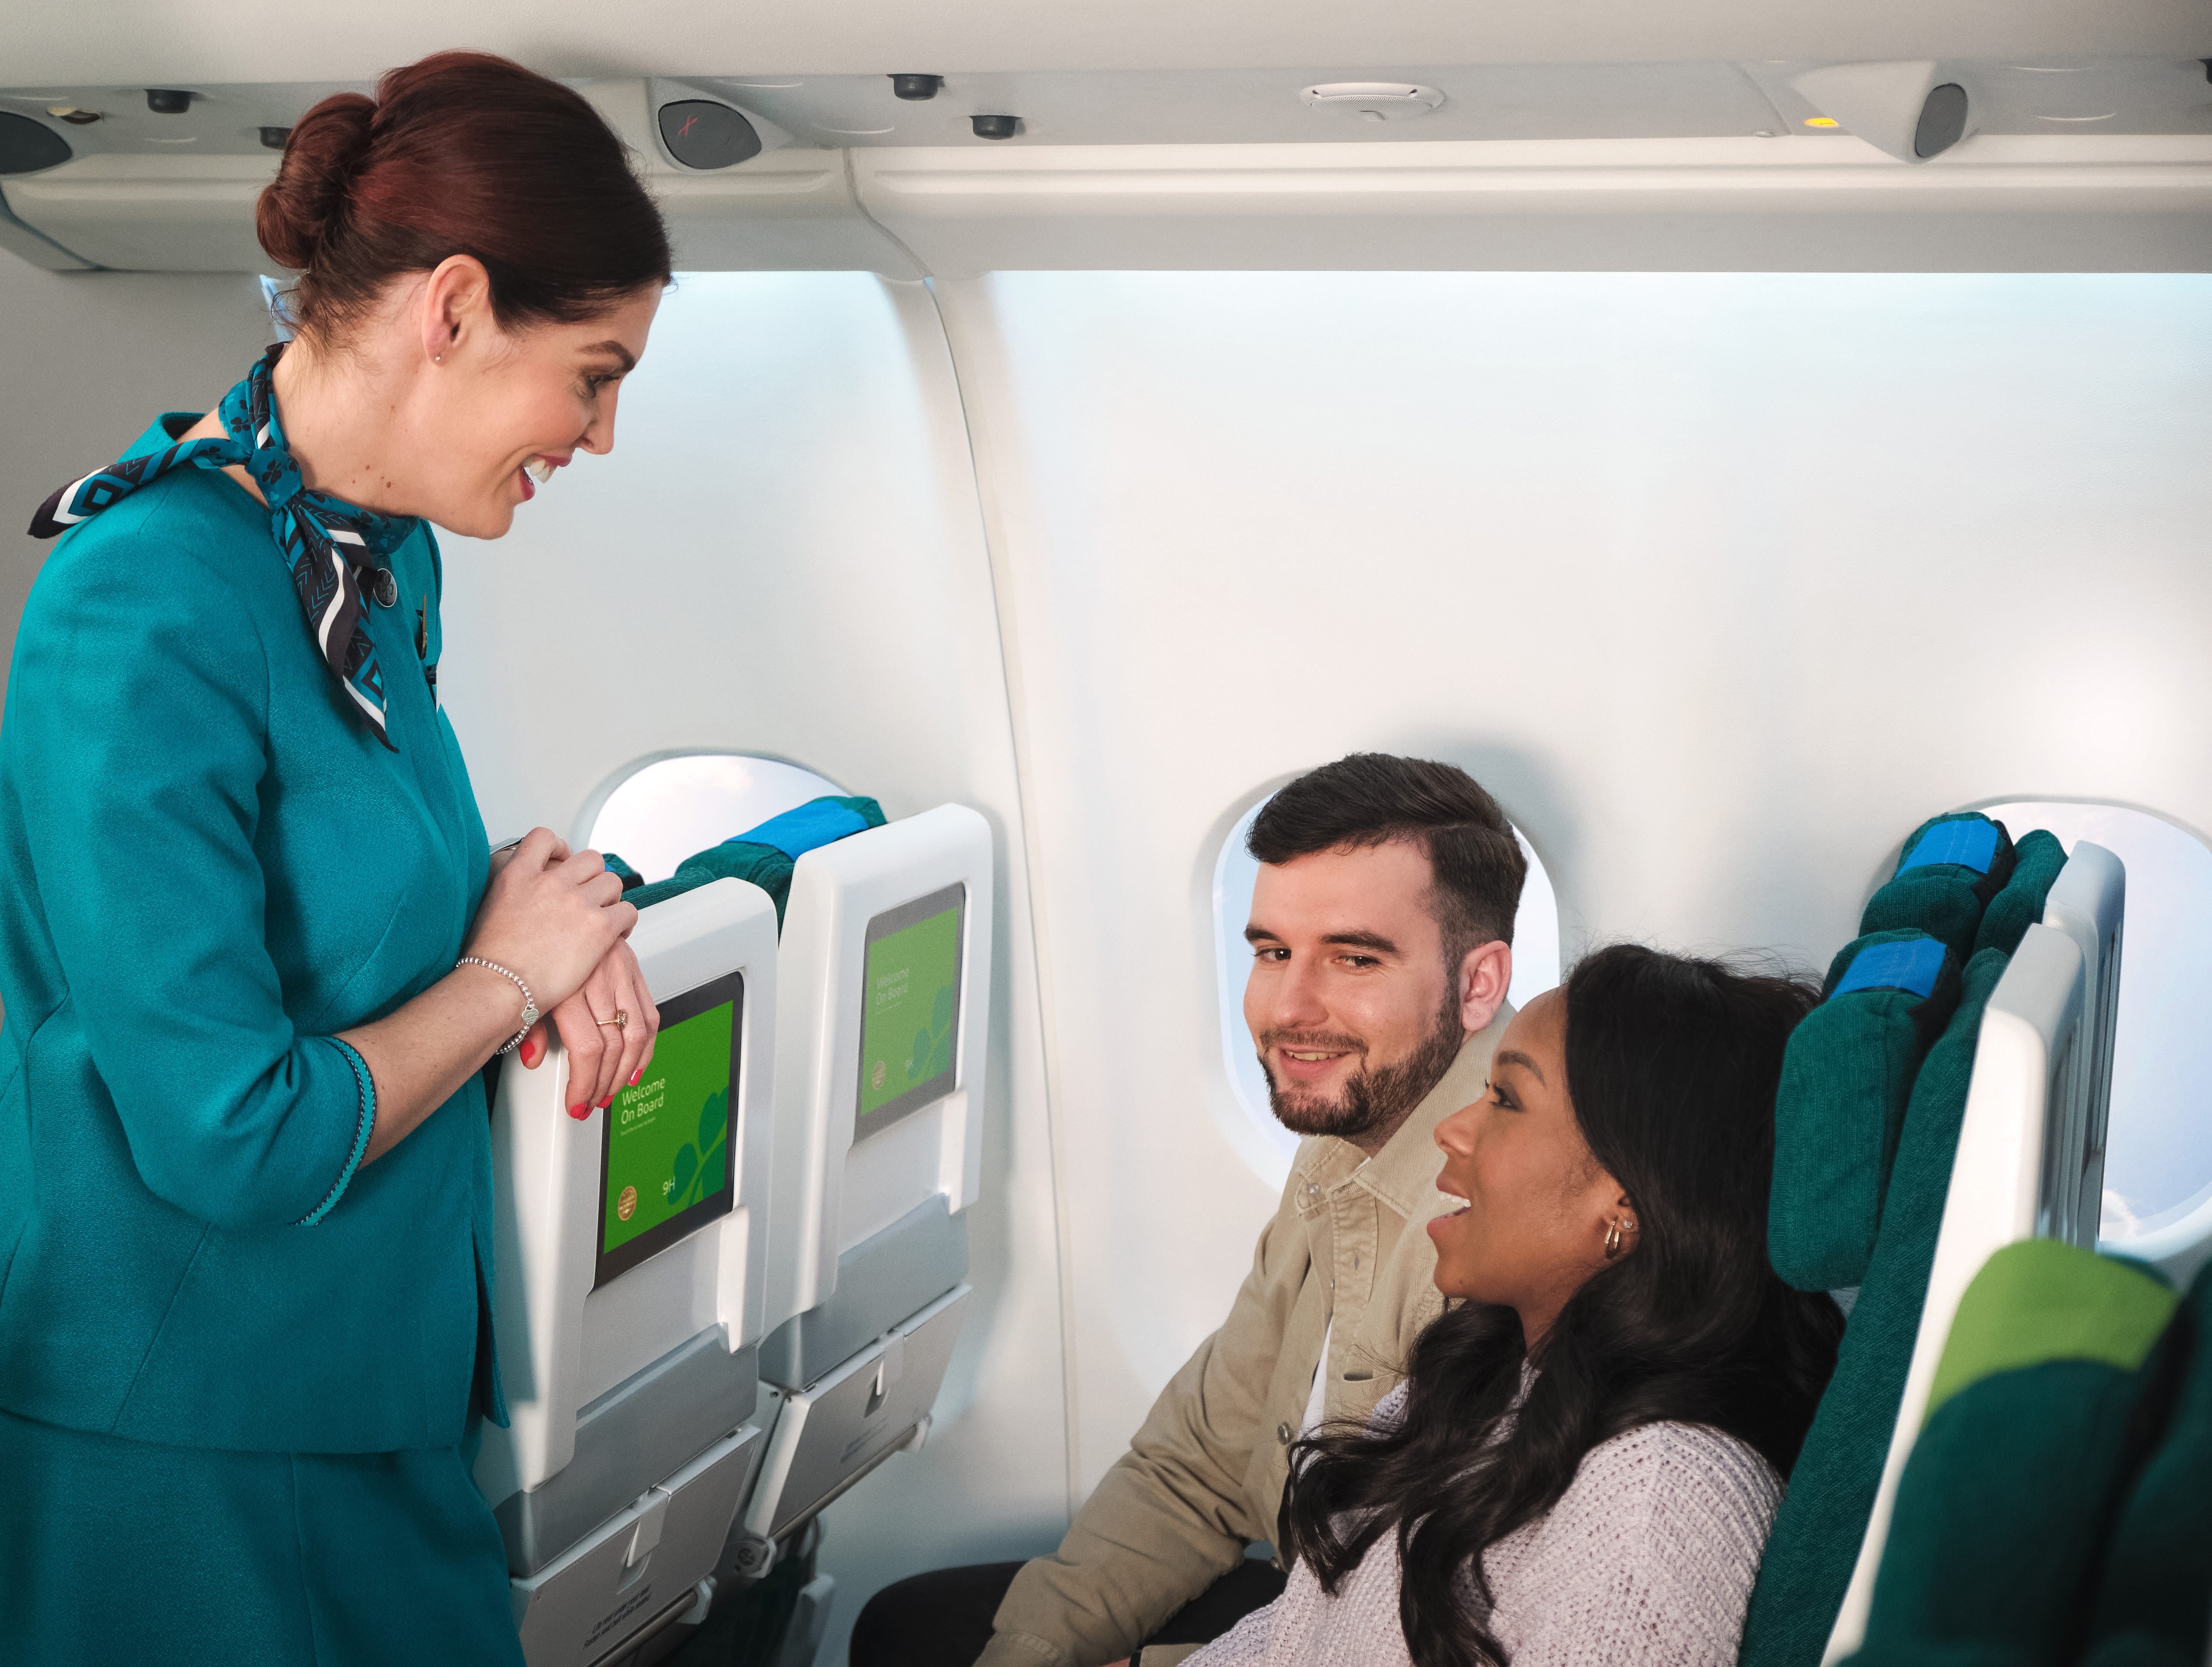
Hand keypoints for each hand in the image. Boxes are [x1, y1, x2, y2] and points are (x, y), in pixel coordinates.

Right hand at [465, 828, 633, 1020]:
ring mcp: (577, 902)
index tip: (564, 862)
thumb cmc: (491, 961)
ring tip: (602, 918)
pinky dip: (625, 922)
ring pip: (613, 882)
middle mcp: (550, 883)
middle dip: (592, 877)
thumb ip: (514, 890)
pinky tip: (614, 934)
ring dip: (610, 899)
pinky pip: (628, 910)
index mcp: (518, 875)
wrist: (499, 987)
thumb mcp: (491, 908)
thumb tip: (530, 891)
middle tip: (588, 898)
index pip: (544, 838)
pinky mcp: (599, 926)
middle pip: (590, 859)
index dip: (560, 848)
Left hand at [523, 938, 661, 1116]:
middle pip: (614, 1045)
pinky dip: (647, 1042)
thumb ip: (530, 1028)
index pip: (588, 1049)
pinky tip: (637, 1061)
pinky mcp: (631, 965)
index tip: (577, 1103)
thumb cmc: (526, 949)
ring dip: (629, 1069)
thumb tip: (532, 1059)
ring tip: (615, 1088)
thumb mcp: (522, 990)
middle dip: (605, 1083)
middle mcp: (597, 977)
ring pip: (638, 1032)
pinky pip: (650, 1011)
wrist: (542, 904)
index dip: (584, 1084)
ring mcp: (618, 970)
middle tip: (594, 1101)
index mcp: (567, 986)